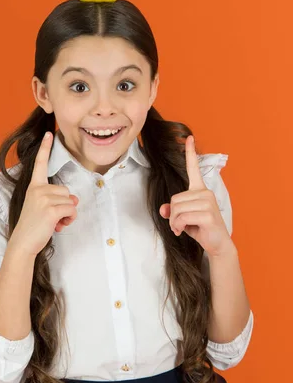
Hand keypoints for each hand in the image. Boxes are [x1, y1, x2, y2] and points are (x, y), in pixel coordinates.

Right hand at [12, 132, 78, 255]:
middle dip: (65, 206)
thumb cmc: (34, 226)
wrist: (23, 243)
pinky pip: (71, 210)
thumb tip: (74, 199)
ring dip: (68, 214)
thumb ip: (57, 199)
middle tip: (52, 217)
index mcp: (34, 187)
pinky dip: (69, 219)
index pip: (40, 164)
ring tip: (54, 222)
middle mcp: (38, 189)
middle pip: (66, 190)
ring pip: (71, 201)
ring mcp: (44, 198)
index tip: (49, 133)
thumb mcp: (44, 208)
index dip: (45, 148)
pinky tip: (58, 226)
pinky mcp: (51, 209)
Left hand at [159, 135, 232, 256]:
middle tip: (178, 225)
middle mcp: (205, 192)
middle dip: (172, 215)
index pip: (194, 169)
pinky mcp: (208, 213)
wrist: (218, 245)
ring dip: (174, 222)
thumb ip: (172, 211)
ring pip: (177, 208)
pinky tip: (183, 231)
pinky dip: (178, 226)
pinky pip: (182, 217)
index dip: (190, 153)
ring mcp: (208, 202)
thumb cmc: (201, 229)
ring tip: (181, 229)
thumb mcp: (183, 219)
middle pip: (174, 198)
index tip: (189, 138)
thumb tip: (164, 209)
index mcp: (200, 190)